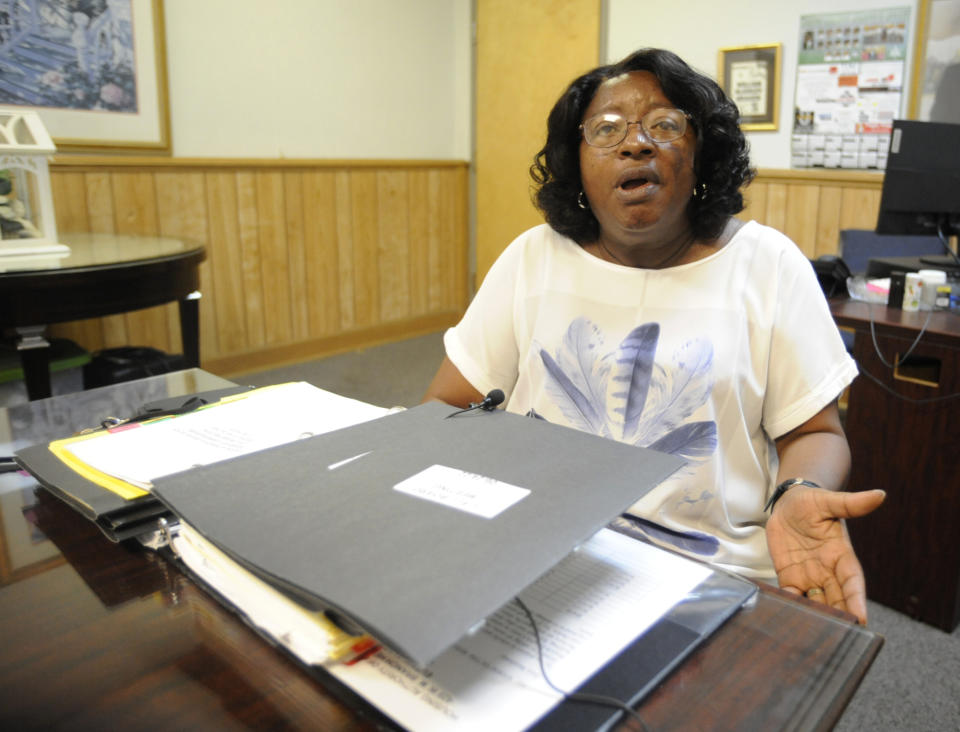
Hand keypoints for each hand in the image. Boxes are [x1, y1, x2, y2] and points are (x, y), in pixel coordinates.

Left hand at [766, 487, 884, 624]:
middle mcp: (827, 570)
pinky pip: (792, 596)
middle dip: (839, 616)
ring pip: (817, 602)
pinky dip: (792, 606)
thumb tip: (879, 495)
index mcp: (841, 555)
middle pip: (837, 598)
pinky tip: (789, 616)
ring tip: (815, 633)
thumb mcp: (829, 501)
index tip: (861, 618)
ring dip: (817, 616)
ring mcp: (809, 576)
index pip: (852, 582)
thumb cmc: (812, 502)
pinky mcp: (790, 577)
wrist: (788, 504)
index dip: (856, 600)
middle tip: (839, 636)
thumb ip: (851, 503)